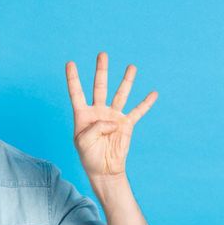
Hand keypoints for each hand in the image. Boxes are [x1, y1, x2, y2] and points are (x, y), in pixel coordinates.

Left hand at [65, 52, 157, 179]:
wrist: (104, 169)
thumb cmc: (89, 155)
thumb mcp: (83, 141)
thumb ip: (95, 127)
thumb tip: (113, 120)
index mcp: (83, 115)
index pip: (77, 93)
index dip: (73, 79)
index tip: (70, 63)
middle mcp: (98, 111)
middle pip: (100, 87)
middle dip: (101, 70)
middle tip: (102, 54)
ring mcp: (113, 116)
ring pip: (120, 94)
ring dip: (126, 81)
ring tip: (131, 67)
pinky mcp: (126, 124)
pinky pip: (138, 111)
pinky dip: (146, 103)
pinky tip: (153, 93)